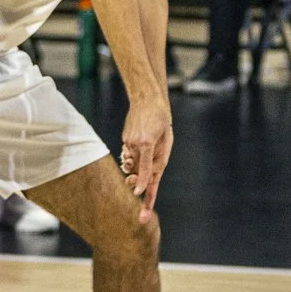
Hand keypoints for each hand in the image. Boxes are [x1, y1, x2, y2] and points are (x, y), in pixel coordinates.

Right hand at [118, 98, 173, 216]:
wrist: (147, 99)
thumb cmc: (162, 120)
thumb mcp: (166, 140)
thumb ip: (158, 158)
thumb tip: (151, 174)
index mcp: (147, 144)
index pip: (144, 168)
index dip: (141, 182)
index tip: (138, 192)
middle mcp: (135, 143)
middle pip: (136, 169)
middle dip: (136, 179)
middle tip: (137, 189)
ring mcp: (128, 141)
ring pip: (131, 162)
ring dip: (136, 167)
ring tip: (146, 155)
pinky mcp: (125, 138)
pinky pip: (129, 154)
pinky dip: (135, 156)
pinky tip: (142, 144)